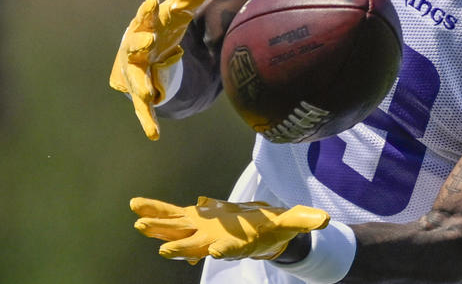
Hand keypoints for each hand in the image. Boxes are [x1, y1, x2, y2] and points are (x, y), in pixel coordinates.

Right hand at [109, 0, 215, 139]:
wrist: (146, 56)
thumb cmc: (162, 29)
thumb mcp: (178, 12)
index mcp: (147, 25)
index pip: (148, 16)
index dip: (148, 11)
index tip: (153, 2)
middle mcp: (135, 46)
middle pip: (135, 44)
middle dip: (138, 42)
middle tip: (146, 41)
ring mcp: (134, 70)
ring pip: (136, 77)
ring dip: (140, 84)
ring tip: (146, 93)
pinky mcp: (139, 92)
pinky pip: (143, 107)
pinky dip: (147, 120)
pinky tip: (154, 134)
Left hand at [130, 196, 329, 263]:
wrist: (255, 232)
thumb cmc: (271, 229)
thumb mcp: (289, 224)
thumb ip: (303, 220)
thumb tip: (324, 219)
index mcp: (237, 243)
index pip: (230, 249)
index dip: (223, 251)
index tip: (215, 253)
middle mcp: (214, 240)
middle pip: (195, 245)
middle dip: (179, 247)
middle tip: (164, 251)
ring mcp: (199, 229)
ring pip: (175, 230)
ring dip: (157, 228)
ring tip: (138, 224)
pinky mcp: (192, 218)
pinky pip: (170, 213)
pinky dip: (155, 210)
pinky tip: (137, 207)